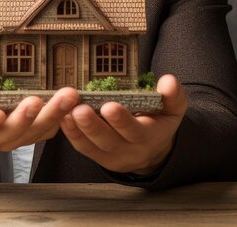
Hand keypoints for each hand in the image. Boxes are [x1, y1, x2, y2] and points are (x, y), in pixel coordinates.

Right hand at [0, 85, 78, 172]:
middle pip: (15, 131)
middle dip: (29, 117)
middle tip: (40, 100)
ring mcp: (14, 138)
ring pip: (36, 131)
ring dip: (54, 115)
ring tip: (68, 97)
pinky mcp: (28, 133)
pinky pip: (47, 130)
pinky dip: (61, 118)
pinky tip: (74, 104)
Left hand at [60, 74, 186, 174]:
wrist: (154, 148)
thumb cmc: (161, 120)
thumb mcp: (173, 108)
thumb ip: (173, 95)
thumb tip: (169, 81)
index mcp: (149, 137)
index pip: (135, 131)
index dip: (122, 120)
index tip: (109, 106)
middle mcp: (130, 150)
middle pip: (109, 141)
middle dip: (93, 126)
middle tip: (80, 109)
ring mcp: (112, 156)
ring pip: (92, 147)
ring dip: (78, 130)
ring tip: (67, 113)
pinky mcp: (98, 156)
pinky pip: (83, 148)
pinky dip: (71, 134)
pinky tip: (63, 118)